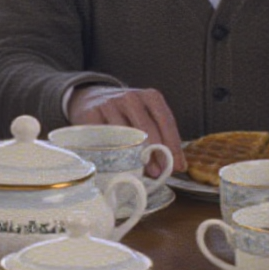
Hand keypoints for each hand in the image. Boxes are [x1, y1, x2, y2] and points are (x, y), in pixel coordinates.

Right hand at [68, 84, 184, 171]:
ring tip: (139, 173)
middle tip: (159, 173)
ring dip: (133, 157)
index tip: (177, 165)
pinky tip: (116, 166)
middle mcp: (131, 97)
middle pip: (147, 128)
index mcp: (150, 96)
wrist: (91, 99)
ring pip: (125, 134)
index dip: (173, 145)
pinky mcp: (91, 113)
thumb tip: (176, 166)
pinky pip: (103, 138)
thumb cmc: (126, 114)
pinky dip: (111, 153)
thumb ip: (162, 137)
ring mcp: (109, 104)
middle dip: (155, 153)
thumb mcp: (147, 117)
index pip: (166, 121)